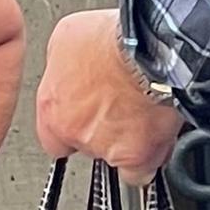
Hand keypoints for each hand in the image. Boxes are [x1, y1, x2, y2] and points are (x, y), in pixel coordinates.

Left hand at [34, 10, 181, 177]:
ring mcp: (105, 147)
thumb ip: (63, 66)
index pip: (52, 135)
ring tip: (144, 112)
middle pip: (85, 145)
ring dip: (127, 139)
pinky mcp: (137, 157)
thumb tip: (69, 66)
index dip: (72, 126)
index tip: (85, 117)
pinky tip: (156, 138)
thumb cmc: (113, 40)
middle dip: (101, 129)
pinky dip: (148, 159)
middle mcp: (74, 131)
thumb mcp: (68, 37)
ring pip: (114, 156)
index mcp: (52, 106)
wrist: (151, 51)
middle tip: (119, 106)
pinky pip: (140, 172)